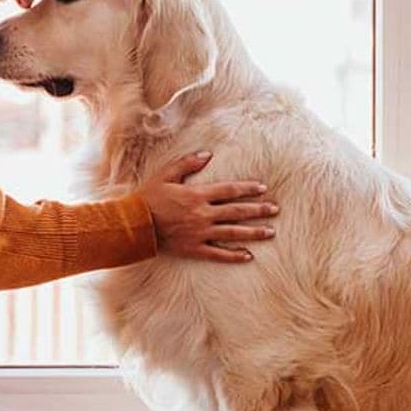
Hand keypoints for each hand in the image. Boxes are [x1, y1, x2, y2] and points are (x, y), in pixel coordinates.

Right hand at [137, 152, 277, 263]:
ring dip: (253, 232)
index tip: (263, 189)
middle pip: (237, 211)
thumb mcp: (166, 175)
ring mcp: (200, 233)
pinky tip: (248, 256)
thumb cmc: (148, 198)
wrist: (135, 225)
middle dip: (258, 210)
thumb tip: (207, 154)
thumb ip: (187, 163)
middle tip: (275, 210)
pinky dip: (234, 255)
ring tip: (270, 232)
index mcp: (197, 195)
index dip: (248, 189)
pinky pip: (218, 253)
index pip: (229, 190)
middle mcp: (203, 214)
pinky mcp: (194, 248)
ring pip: (233, 232)